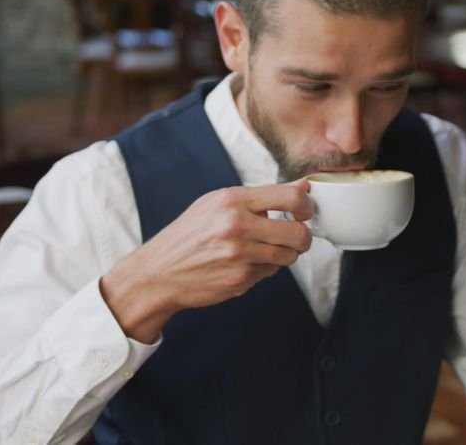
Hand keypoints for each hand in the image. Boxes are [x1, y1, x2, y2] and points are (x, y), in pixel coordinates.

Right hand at [101, 179, 314, 341]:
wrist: (158, 272)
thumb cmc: (191, 233)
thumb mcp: (219, 203)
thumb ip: (263, 195)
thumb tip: (304, 185)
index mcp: (232, 200)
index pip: (291, 198)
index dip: (307, 206)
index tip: (305, 212)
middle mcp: (237, 226)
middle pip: (298, 233)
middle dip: (304, 237)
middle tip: (297, 237)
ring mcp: (239, 255)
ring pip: (289, 256)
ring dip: (287, 254)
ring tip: (269, 249)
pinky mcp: (240, 280)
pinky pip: (270, 272)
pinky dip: (266, 269)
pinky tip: (246, 263)